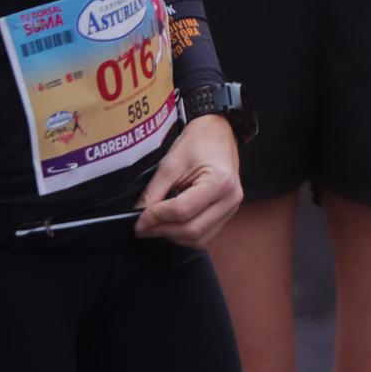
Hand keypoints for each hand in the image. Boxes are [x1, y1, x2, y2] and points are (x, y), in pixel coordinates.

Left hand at [135, 114, 241, 247]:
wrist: (219, 132)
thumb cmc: (198, 142)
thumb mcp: (170, 164)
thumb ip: (154, 193)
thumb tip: (139, 217)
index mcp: (218, 182)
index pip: (182, 211)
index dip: (156, 218)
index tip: (138, 221)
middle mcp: (230, 198)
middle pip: (192, 230)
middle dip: (163, 231)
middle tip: (143, 227)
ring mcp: (232, 207)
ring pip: (199, 239)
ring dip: (174, 236)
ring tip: (157, 225)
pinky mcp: (228, 212)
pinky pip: (205, 235)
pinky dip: (186, 235)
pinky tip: (173, 224)